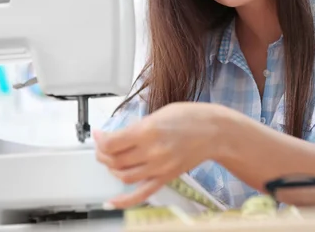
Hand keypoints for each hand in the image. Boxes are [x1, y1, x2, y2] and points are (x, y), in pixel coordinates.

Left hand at [94, 102, 224, 208]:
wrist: (215, 131)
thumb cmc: (191, 117)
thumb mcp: (160, 113)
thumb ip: (138, 127)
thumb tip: (119, 136)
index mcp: (148, 131)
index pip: (111, 143)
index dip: (100, 140)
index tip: (99, 134)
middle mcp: (152, 151)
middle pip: (115, 160)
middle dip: (103, 153)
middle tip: (103, 146)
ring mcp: (159, 167)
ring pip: (123, 176)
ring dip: (112, 170)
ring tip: (111, 160)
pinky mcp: (166, 177)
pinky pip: (142, 194)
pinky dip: (124, 201)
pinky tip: (111, 202)